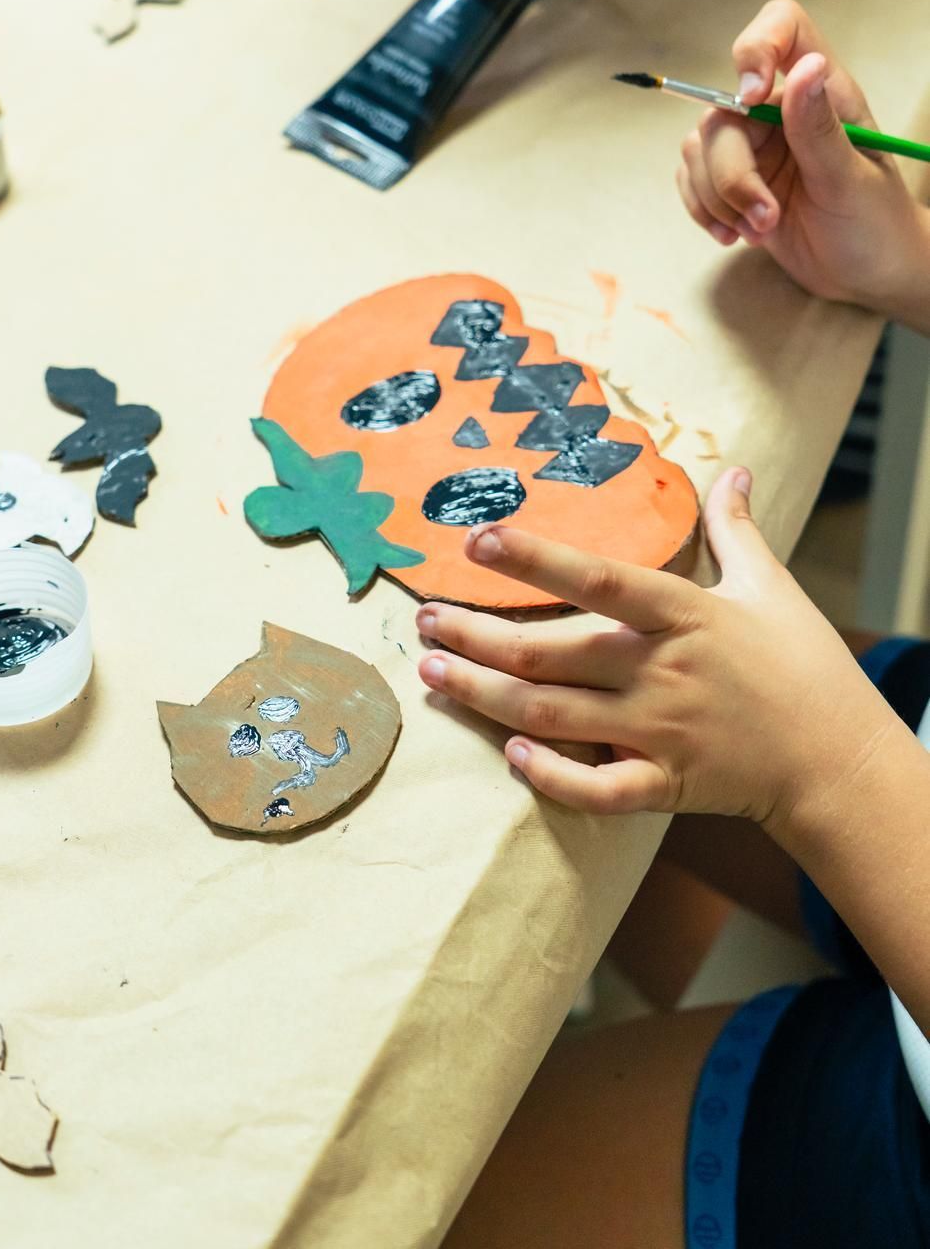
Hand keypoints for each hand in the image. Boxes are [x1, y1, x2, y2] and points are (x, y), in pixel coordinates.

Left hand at [416, 468, 896, 832]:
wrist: (836, 757)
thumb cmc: (802, 664)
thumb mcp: (771, 586)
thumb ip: (736, 529)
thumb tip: (734, 471)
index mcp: (684, 614)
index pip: (597, 579)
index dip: (535, 559)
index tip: (478, 539)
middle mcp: (661, 671)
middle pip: (549, 653)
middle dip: (475, 638)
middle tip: (424, 622)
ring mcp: (658, 732)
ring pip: (550, 717)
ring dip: (484, 696)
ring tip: (432, 675)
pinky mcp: (664, 784)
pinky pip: (595, 788)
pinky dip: (549, 776)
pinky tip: (508, 752)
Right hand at [676, 0, 925, 312]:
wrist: (865, 273)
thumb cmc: (874, 222)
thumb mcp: (850, 179)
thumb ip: (819, 127)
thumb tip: (803, 67)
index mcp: (821, 91)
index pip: (782, 28)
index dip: (755, 47)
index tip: (748, 97)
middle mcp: (780, 110)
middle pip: (721, 113)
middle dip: (732, 175)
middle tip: (765, 219)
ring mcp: (753, 145)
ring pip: (698, 149)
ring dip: (718, 199)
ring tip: (757, 231)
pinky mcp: (731, 181)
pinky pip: (690, 179)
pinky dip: (704, 211)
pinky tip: (734, 236)